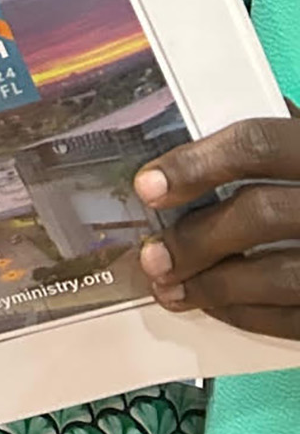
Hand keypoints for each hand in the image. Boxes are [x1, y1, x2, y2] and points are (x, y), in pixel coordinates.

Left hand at [135, 108, 299, 337]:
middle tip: (152, 254)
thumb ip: (285, 131)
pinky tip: (218, 308)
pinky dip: (251, 316)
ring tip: (170, 288)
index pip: (258, 144)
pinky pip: (298, 319)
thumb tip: (205, 114)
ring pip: (279, 275)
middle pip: (261, 214)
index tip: (148, 185)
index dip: (197, 163)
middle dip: (197, 237)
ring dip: (215, 286)